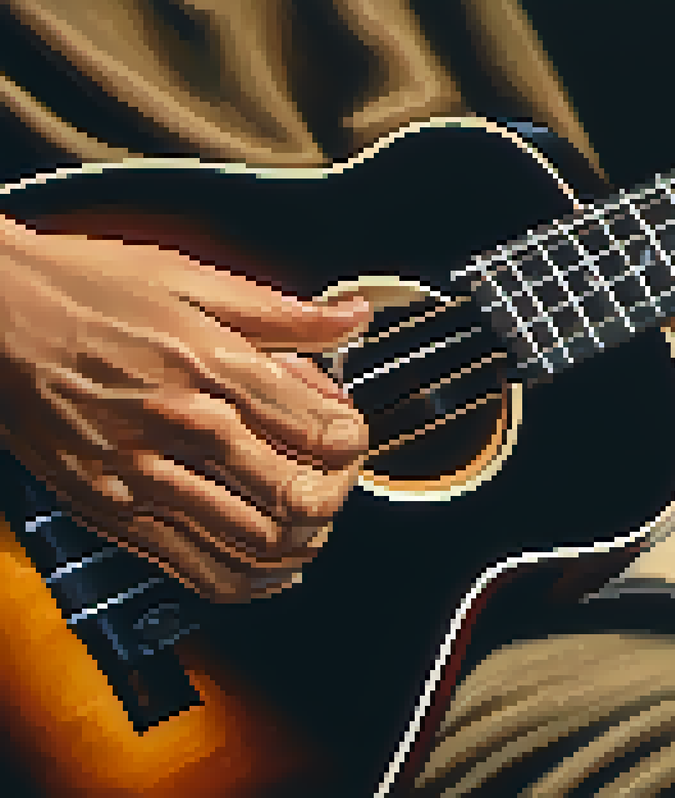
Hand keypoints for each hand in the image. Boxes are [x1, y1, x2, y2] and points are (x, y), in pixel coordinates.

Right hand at [0, 215, 371, 601]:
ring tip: (309, 526)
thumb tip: (352, 317)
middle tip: (335, 486)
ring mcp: (143, 473)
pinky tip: (270, 569)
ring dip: (302, 543)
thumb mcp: (191, 279)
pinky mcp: (110, 509)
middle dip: (335, 497)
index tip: (349, 437)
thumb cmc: (84, 291)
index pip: (319, 429)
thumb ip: (282, 314)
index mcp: (212, 363)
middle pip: (298, 494)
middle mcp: (182, 423)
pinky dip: (248, 581)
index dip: (353, 443)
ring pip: (255, 541)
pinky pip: (195, 568)